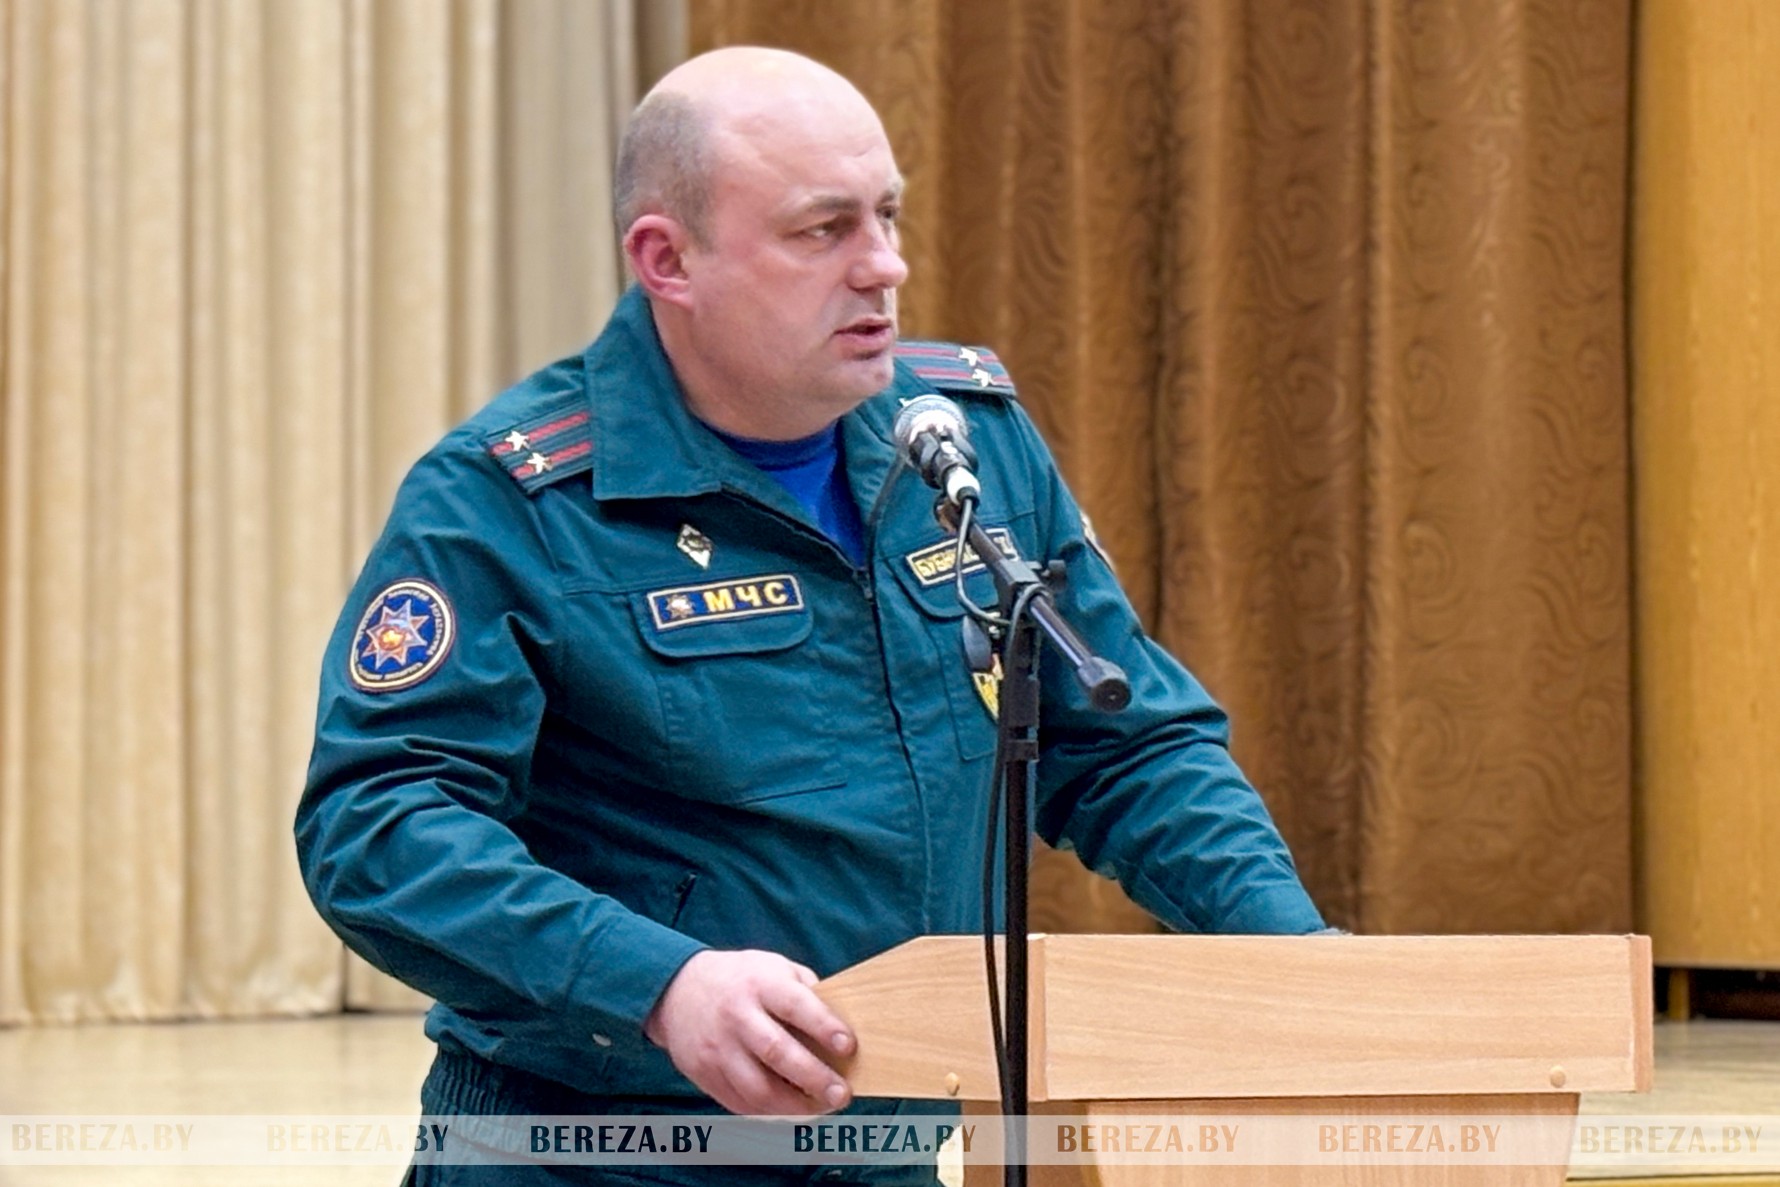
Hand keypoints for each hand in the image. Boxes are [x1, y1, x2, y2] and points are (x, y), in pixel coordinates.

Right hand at [643, 949, 855, 1115]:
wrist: (677, 991)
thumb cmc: (742, 980)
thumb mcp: (774, 967)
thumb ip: (806, 991)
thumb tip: (842, 1025)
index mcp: (759, 983)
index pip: (795, 1005)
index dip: (824, 1026)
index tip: (848, 1046)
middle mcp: (736, 1016)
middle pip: (776, 1052)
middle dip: (814, 1078)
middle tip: (842, 1094)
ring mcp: (717, 1048)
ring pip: (757, 1088)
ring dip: (794, 1107)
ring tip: (820, 1110)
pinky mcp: (704, 1074)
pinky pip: (740, 1104)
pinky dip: (769, 1114)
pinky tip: (790, 1112)